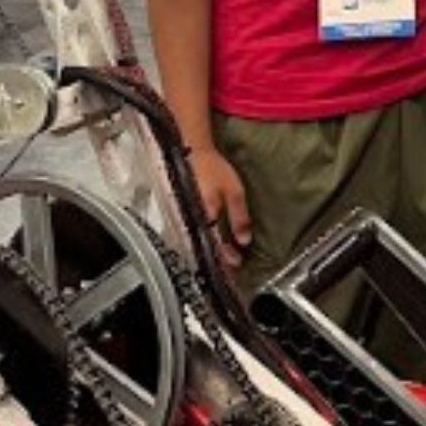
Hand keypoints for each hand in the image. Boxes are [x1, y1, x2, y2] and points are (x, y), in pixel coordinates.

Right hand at [185, 142, 251, 262]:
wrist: (191, 153)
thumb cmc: (212, 169)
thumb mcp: (233, 192)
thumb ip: (239, 217)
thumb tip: (244, 240)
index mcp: (205, 214)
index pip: (216, 243)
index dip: (226, 256)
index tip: (237, 264)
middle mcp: (191, 218)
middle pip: (204, 246)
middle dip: (216, 260)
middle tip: (228, 272)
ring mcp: (183, 215)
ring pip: (195, 241)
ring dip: (208, 253)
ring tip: (220, 264)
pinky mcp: (181, 211)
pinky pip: (191, 232)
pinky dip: (200, 242)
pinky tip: (208, 246)